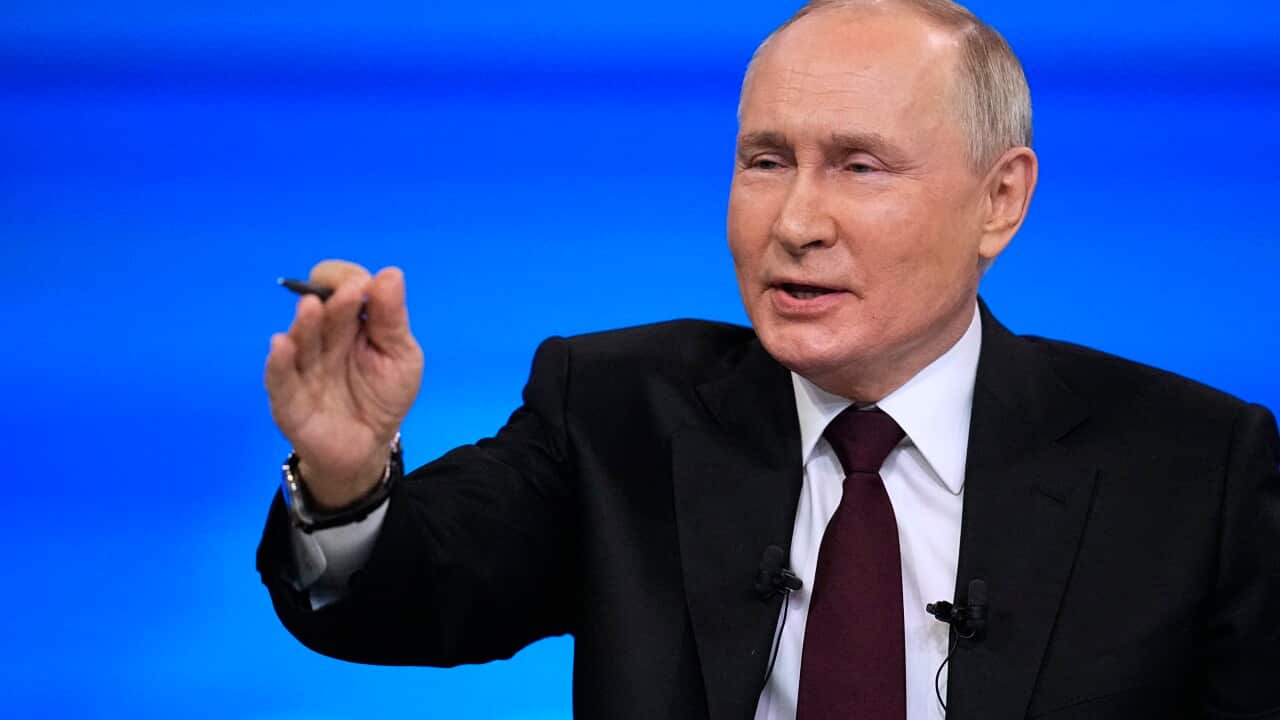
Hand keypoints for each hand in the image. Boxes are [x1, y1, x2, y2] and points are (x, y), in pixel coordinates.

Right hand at [264, 260, 423, 507]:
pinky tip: (282, 345)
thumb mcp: (401, 356)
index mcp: (349, 321)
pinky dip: (279, 361)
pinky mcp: (288, 400)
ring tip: (312, 307)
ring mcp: (302, 367)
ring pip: (300, 339)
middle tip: (351, 292)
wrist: (367, 448)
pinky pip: (279, 378)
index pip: (343, 286)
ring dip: (305, 322)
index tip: (366, 287)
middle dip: (334, 299)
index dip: (350, 281)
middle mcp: (321, 337)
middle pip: (322, 310)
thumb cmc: (383, 396)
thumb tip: (391, 273)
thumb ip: (392, 319)